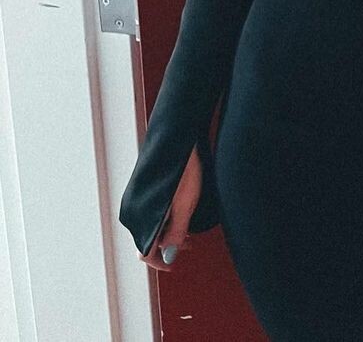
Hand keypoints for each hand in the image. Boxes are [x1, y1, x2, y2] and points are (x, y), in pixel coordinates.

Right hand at [137, 145, 201, 271]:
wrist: (177, 139)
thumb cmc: (183, 169)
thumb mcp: (185, 204)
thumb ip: (176, 232)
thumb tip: (169, 256)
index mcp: (141, 218)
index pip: (145, 253)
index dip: (161, 262)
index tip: (174, 265)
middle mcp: (132, 211)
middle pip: (147, 240)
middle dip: (167, 246)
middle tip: (188, 245)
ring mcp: (134, 200)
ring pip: (149, 227)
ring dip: (166, 233)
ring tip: (187, 232)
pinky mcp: (139, 191)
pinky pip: (149, 214)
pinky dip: (162, 220)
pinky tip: (177, 216)